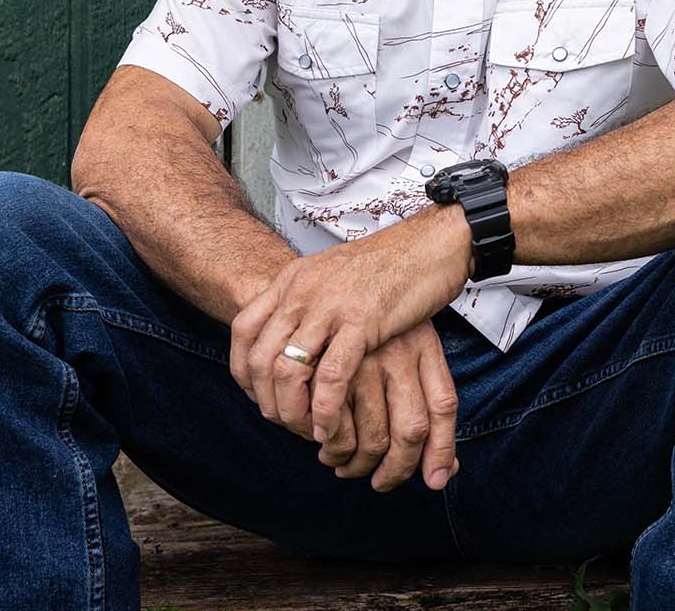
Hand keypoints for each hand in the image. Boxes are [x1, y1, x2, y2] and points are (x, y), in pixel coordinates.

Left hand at [229, 203, 471, 446]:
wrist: (431, 242)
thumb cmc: (389, 264)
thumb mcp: (333, 274)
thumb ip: (309, 299)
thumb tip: (293, 334)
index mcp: (294, 278)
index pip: (244, 328)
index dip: (243, 370)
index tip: (258, 396)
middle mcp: (303, 290)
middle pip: (261, 357)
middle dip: (266, 401)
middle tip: (283, 424)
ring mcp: (330, 305)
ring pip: (288, 370)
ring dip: (291, 412)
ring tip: (305, 432)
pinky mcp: (362, 321)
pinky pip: (331, 376)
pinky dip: (325, 410)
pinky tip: (329, 428)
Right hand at [314, 319, 460, 491]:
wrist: (337, 267)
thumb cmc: (373, 315)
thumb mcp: (410, 338)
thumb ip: (428, 400)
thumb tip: (442, 474)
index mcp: (422, 343)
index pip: (443, 405)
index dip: (442, 451)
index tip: (432, 480)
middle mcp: (397, 351)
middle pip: (411, 432)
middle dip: (394, 472)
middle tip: (379, 480)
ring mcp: (362, 359)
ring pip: (372, 437)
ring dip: (357, 463)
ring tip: (344, 463)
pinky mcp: (325, 363)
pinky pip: (335, 425)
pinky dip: (329, 444)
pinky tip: (322, 441)